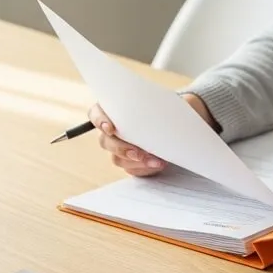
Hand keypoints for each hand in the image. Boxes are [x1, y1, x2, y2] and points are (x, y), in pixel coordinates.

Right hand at [90, 93, 215, 176]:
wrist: (176, 128)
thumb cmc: (166, 111)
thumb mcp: (167, 102)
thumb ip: (166, 102)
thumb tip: (177, 104)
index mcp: (114, 111)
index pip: (96, 114)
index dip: (100, 121)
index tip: (111, 128)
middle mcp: (112, 131)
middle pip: (105, 141)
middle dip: (122, 148)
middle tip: (138, 152)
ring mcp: (119, 148)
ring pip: (117, 158)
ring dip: (136, 161)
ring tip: (156, 160)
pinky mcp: (129, 163)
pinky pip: (131, 169)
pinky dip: (144, 168)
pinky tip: (158, 164)